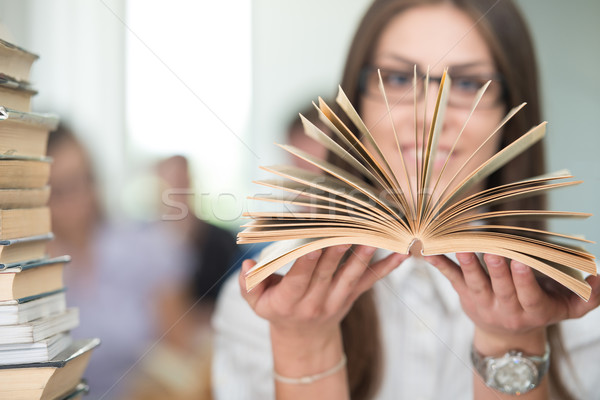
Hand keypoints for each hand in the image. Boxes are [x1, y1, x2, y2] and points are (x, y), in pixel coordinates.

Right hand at [240, 245, 406, 337]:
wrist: (304, 337)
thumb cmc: (276, 310)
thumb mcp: (256, 302)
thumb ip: (248, 284)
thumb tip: (246, 266)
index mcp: (289, 301)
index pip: (299, 279)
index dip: (306, 261)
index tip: (313, 243)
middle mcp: (315, 302)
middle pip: (328, 272)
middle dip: (336, 249)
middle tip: (345, 227)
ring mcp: (336, 300)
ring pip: (351, 276)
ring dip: (363, 255)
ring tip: (373, 235)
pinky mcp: (352, 296)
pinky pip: (370, 281)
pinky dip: (387, 268)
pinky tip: (402, 254)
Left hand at [424, 253, 599, 351]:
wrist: (507, 337)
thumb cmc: (543, 311)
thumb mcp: (569, 309)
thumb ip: (589, 298)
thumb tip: (599, 277)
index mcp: (532, 310)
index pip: (527, 294)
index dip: (523, 279)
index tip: (521, 261)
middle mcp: (505, 307)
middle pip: (499, 287)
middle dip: (496, 268)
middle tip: (492, 249)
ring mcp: (482, 301)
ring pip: (474, 282)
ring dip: (467, 264)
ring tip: (462, 247)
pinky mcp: (464, 294)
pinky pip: (451, 278)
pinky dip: (439, 264)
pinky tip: (427, 251)